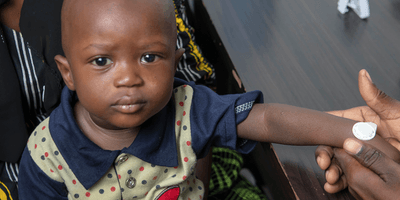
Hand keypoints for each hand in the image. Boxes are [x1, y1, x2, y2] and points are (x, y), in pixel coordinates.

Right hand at [316, 69, 399, 192]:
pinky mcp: (368, 169)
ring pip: (339, 162)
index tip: (313, 137)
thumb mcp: (396, 113)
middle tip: (323, 163)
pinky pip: (350, 176)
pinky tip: (334, 185)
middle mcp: (359, 138)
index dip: (321, 131)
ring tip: (330, 178)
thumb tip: (363, 73)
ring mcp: (363, 155)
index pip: (334, 124)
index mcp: (361, 121)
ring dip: (330, 170)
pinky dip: (340, 181)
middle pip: (332, 145)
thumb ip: (376, 97)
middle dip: (324, 155)